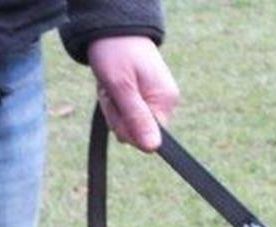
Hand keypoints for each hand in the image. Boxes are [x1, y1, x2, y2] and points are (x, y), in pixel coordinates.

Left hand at [88, 36, 179, 152]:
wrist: (113, 28)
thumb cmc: (114, 51)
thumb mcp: (120, 85)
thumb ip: (136, 117)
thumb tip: (153, 148)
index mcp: (164, 102)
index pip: (147, 140)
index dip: (126, 127)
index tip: (117, 103)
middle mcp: (165, 105)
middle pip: (136, 134)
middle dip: (117, 116)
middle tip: (110, 90)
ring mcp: (156, 102)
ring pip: (129, 125)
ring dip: (113, 108)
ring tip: (111, 84)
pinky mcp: (147, 100)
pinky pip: (128, 115)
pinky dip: (115, 103)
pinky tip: (114, 86)